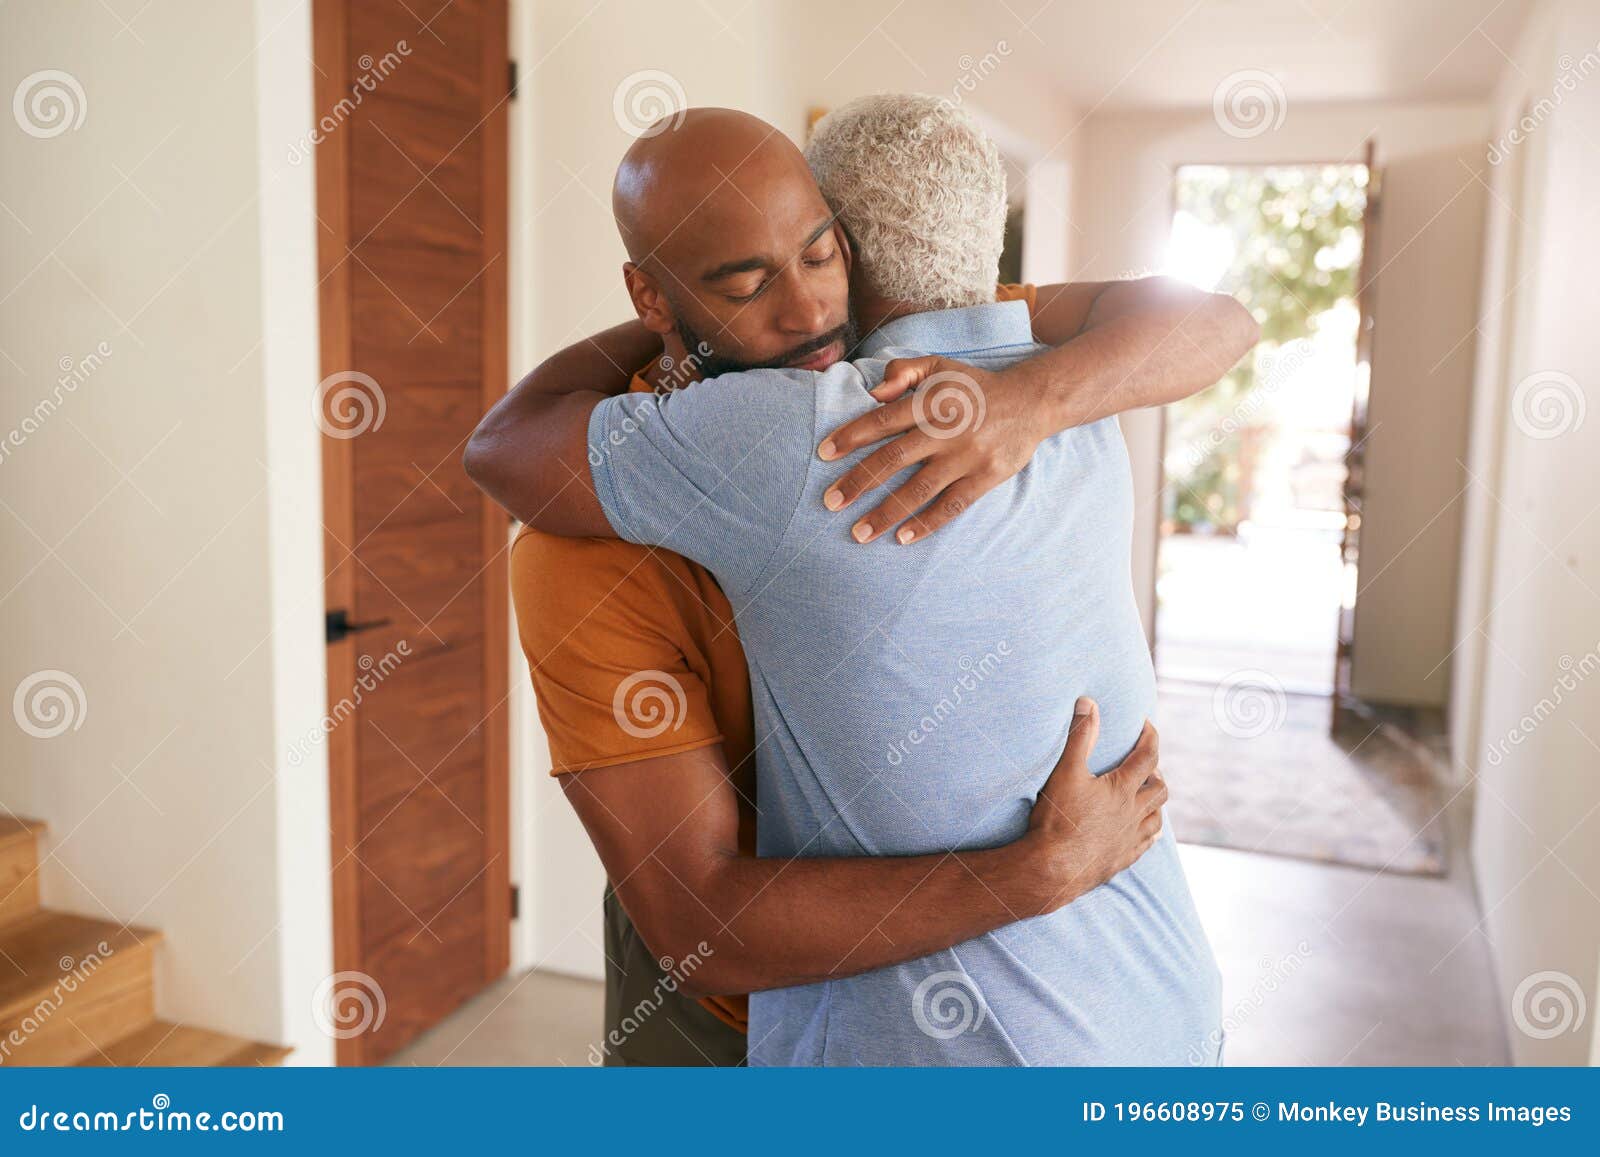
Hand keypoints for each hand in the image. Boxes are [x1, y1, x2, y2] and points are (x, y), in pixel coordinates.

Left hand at [816, 355, 1051, 544]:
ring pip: (918, 489)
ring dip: (886, 513)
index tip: (823, 454)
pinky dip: (926, 523)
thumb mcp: (940, 366)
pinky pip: (951, 505)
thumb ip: (904, 371)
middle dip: (859, 482)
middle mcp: (946, 430)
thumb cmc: (975, 386)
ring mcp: (967, 457)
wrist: (1031, 401)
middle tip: (830, 502)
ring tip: (858, 533)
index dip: (851, 436)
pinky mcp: (985, 478)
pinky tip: (901, 538)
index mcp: (931, 402)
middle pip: (894, 458)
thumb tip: (873, 394)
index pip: (883, 420)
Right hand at [1021, 699, 1165, 913]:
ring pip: (1157, 817)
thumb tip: (1089, 703)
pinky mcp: (1122, 859)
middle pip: (1159, 788)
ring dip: (1156, 803)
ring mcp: (1130, 838)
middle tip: (1145, 763)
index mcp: (1122, 789)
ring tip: (1147, 795)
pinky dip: (1150, 832)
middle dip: (1156, 772)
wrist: (1052, 868)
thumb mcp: (1065, 772)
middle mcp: (1133, 813)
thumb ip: (1080, 736)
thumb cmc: (1058, 819)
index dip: (1150, 737)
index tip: (1146, 725)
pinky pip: (1147, 844)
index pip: (1147, 756)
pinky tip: (1147, 832)